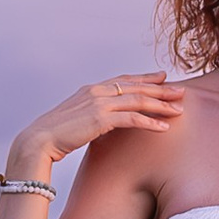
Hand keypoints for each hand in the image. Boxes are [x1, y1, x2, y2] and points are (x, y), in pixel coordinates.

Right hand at [7, 69, 183, 175]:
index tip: (162, 77)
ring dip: (160, 104)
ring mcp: (99, 103)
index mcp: (91, 89)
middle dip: (160, 89)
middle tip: (181, 91)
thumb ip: (90, 117)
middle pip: (136, 87)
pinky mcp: (100, 119)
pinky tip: (164, 128)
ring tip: (179, 109)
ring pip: (138, 100)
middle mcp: (97, 91)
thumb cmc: (54, 136)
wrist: (38, 141)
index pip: (124, 80)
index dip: (145, 78)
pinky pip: (132, 118)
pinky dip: (150, 122)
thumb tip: (99, 124)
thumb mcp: (75, 120)